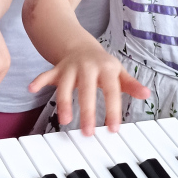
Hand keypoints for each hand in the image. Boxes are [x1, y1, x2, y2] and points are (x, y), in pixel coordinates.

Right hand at [28, 43, 149, 134]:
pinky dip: (39, 80)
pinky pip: (47, 74)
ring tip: (64, 120)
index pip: (111, 91)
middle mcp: (88, 67)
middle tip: (87, 132)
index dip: (113, 110)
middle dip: (87, 111)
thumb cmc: (102, 64)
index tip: (113, 129)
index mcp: (106, 69)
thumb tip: (146, 94)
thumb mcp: (118, 72)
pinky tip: (31, 89)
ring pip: (65, 85)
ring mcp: (71, 67)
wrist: (80, 45)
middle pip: (87, 90)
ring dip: (63, 102)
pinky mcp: (57, 69)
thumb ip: (130, 85)